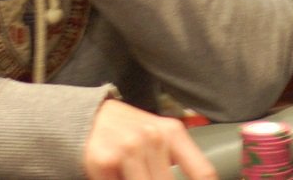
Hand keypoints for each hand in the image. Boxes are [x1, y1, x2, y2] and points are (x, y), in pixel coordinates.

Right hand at [84, 99, 216, 179]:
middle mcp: (153, 138)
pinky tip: (119, 176)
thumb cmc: (130, 132)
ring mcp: (129, 150)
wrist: (89, 118)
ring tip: (137, 175)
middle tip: (152, 177)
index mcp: (173, 133)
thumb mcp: (160, 137)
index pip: (202, 172)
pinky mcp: (104, 161)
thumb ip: (176, 160)